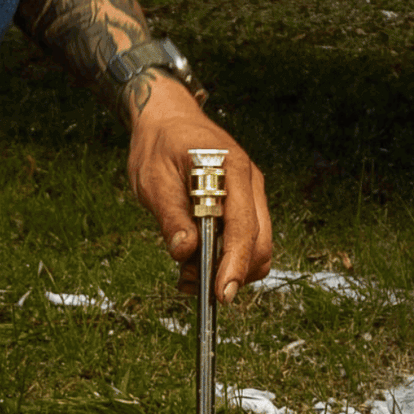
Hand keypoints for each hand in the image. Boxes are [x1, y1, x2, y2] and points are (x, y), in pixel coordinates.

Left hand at [127, 74, 271, 301]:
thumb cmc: (159, 145)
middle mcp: (249, 183)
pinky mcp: (243, 204)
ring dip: (228, 269)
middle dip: (232, 273)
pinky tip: (195, 263)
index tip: (221, 294)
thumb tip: (185, 252)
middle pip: (260, 244)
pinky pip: (245, 240)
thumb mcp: (153, 179)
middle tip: (190, 285)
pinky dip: (226, 259)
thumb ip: (170, 215)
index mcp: (231, 170)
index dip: (234, 264)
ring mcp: (250, 194)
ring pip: (257, 247)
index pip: (244, 227)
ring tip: (187, 275)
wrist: (167, 119)